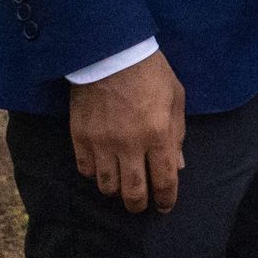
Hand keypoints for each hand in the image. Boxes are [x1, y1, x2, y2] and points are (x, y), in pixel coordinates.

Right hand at [69, 50, 185, 213]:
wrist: (110, 51)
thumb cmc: (150, 72)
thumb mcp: (175, 98)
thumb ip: (177, 134)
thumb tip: (177, 165)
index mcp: (158, 134)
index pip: (164, 180)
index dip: (166, 198)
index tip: (166, 205)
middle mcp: (129, 145)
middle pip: (133, 192)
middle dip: (139, 205)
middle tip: (141, 205)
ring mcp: (102, 143)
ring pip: (107, 186)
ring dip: (116, 191)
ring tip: (122, 187)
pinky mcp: (80, 137)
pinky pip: (86, 170)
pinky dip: (95, 175)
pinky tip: (102, 169)